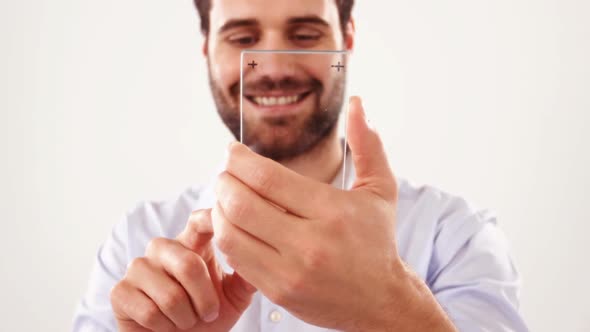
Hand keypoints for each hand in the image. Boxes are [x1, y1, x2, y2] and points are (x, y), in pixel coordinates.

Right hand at [110, 209, 256, 331]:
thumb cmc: (207, 316)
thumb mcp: (235, 295)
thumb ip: (246, 273)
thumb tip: (264, 253)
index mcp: (190, 244)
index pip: (198, 221)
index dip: (211, 219)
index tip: (228, 225)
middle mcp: (162, 249)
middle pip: (188, 263)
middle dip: (205, 299)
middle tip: (208, 313)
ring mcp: (138, 268)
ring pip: (170, 294)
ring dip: (186, 318)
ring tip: (185, 320)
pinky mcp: (120, 291)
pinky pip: (149, 311)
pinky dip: (164, 327)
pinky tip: (164, 325)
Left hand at [212, 97, 403, 330]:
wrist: (380, 302)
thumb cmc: (377, 241)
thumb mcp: (381, 190)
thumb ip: (368, 145)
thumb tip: (358, 104)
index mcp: (332, 211)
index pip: (267, 177)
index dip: (239, 159)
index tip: (232, 151)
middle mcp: (309, 243)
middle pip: (240, 204)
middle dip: (223, 181)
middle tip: (225, 172)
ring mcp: (289, 272)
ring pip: (230, 233)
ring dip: (219, 209)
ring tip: (226, 197)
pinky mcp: (277, 292)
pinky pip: (235, 259)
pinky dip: (227, 236)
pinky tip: (234, 224)